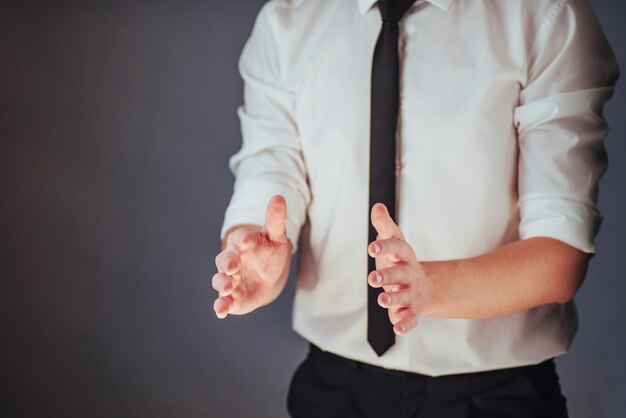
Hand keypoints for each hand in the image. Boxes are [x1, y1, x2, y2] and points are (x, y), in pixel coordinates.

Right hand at [212, 195, 291, 317]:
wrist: (267, 276)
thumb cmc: (269, 252)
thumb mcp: (275, 235)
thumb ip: (275, 218)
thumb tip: (279, 196)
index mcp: (242, 242)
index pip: (239, 237)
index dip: (242, 238)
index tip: (246, 239)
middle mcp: (232, 260)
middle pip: (224, 260)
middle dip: (227, 263)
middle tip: (232, 267)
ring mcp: (230, 279)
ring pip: (220, 280)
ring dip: (222, 284)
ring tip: (227, 288)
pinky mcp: (232, 297)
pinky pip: (223, 301)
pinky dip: (220, 306)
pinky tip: (221, 311)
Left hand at [367, 203, 436, 335]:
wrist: (424, 287)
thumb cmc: (400, 261)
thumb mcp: (394, 242)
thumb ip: (384, 225)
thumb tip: (377, 207)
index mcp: (404, 256)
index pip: (398, 248)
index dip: (386, 247)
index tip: (371, 248)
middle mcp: (409, 274)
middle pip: (400, 274)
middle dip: (387, 276)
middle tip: (372, 278)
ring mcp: (411, 293)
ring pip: (404, 297)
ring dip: (394, 299)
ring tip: (382, 300)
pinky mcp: (410, 311)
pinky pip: (410, 319)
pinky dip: (405, 324)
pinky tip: (397, 329)